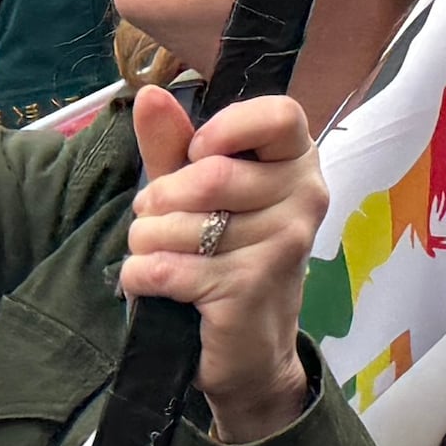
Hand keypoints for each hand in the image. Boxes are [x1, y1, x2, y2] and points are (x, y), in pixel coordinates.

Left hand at [124, 84, 325, 445]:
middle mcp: (304, 199)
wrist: (250, 352)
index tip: (198, 152)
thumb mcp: (195, 194)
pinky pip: (168, 267)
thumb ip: (173, 144)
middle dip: (159, 201)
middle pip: (209, 174)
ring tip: (157, 255)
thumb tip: (149, 93)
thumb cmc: (224, 259)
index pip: (280, 115)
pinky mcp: (249, 289)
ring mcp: (282, 246)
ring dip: (146, 242)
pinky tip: (151, 283)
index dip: (227, 128)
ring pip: (179, 224)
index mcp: (298, 163)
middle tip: (157, 220)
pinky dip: (141, 275)